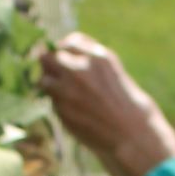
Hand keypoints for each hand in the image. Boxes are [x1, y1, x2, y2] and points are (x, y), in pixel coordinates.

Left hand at [38, 34, 174, 175]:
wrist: (131, 132)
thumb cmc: (124, 102)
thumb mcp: (111, 70)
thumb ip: (88, 59)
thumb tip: (61, 51)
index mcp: (97, 57)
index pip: (68, 43)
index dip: (64, 51)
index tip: (65, 59)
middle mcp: (79, 69)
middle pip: (48, 57)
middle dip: (50, 65)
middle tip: (56, 75)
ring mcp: (68, 89)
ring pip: (43, 80)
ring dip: (50, 86)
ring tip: (65, 95)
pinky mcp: (62, 109)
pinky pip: (51, 101)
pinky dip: (58, 104)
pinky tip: (75, 111)